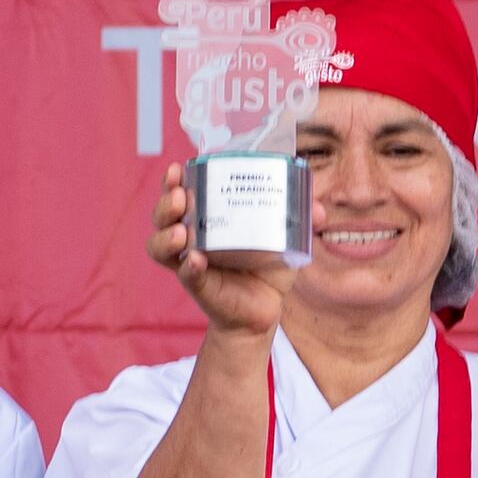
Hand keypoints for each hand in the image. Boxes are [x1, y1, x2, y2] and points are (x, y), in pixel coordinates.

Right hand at [145, 166, 295, 343]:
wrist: (264, 309)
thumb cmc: (267, 267)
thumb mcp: (285, 239)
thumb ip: (301, 220)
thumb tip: (317, 209)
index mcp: (207, 217)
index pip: (179, 192)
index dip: (172, 180)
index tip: (178, 168)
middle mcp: (191, 237)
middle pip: (162, 215)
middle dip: (166, 202)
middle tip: (180, 196)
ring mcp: (191, 261)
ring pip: (160, 245)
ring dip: (165, 235)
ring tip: (181, 231)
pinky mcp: (199, 285)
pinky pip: (186, 274)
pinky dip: (188, 267)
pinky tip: (195, 260)